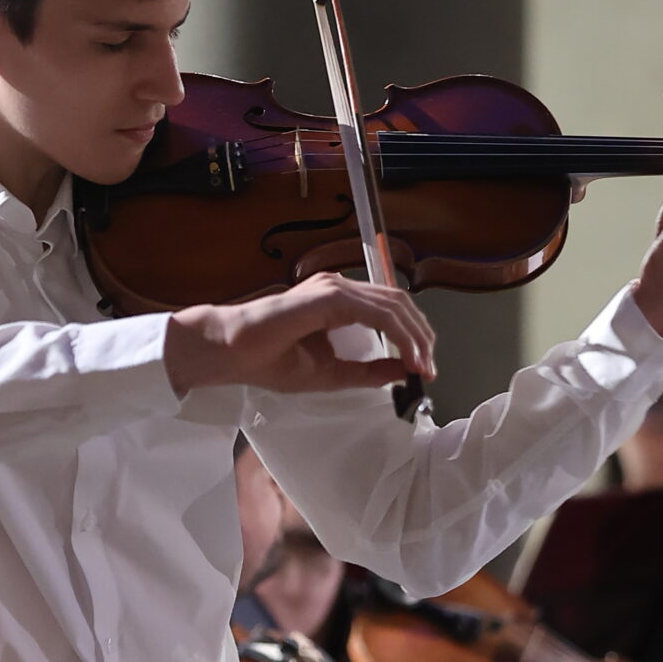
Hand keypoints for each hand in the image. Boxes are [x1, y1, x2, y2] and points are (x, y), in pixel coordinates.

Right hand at [165, 275, 435, 397]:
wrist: (231, 352)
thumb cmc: (268, 359)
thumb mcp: (331, 373)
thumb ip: (367, 371)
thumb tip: (405, 370)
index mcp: (339, 301)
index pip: (390, 311)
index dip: (413, 337)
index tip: (424, 369)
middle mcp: (340, 288)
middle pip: (399, 304)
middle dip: (422, 337)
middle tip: (430, 369)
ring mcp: (335, 288)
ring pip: (394, 305)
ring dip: (416, 337)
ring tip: (424, 366)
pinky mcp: (329, 297)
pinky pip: (378, 312)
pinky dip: (400, 335)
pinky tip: (408, 357)